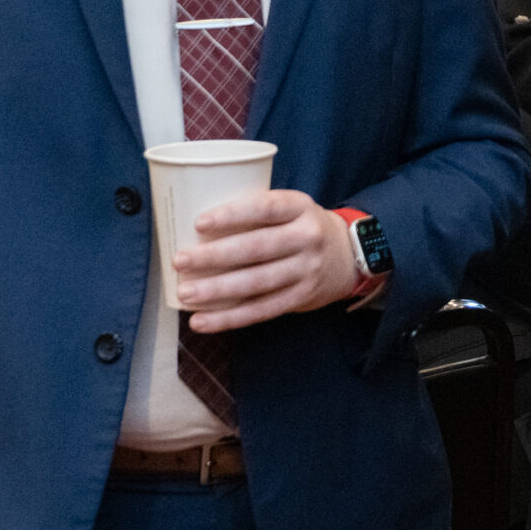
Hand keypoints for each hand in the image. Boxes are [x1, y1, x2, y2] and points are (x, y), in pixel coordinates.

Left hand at [175, 190, 366, 331]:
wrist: (350, 256)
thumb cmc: (302, 228)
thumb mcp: (292, 209)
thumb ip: (258, 214)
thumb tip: (197, 228)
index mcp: (300, 207)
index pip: (266, 208)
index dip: (233, 215)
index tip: (200, 224)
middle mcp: (307, 238)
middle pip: (257, 248)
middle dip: (215, 256)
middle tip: (181, 260)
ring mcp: (306, 270)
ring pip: (257, 283)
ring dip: (217, 290)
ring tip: (186, 293)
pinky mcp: (301, 297)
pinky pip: (261, 310)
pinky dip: (229, 318)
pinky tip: (201, 322)